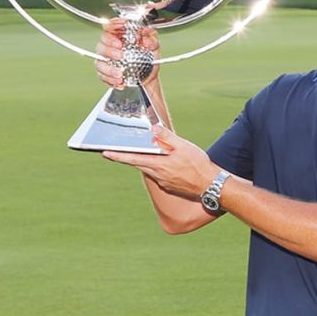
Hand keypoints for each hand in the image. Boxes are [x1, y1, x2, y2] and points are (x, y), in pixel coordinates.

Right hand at [95, 19, 160, 87]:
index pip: (111, 26)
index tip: (121, 26)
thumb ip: (152, 39)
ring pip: (100, 61)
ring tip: (120, 74)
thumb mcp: (154, 47)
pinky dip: (110, 80)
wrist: (148, 77)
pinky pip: (102, 76)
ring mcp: (106, 59)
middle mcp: (110, 45)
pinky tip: (120, 82)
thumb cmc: (148, 58)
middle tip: (121, 55)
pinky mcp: (105, 73)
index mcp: (120, 35)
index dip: (114, 24)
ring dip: (109, 68)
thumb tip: (146, 36)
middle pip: (102, 42)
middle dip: (110, 48)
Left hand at [102, 124, 217, 199]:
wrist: (211, 186)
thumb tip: (153, 129)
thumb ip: (167, 137)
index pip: (133, 158)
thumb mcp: (184, 146)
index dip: (118, 156)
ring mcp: (163, 182)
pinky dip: (156, 167)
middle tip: (117, 151)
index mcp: (159, 164)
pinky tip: (164, 163)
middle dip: (128, 157)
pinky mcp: (169, 186)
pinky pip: (158, 175)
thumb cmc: (199, 165)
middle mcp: (158, 175)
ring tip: (144, 153)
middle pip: (138, 164)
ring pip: (148, 169)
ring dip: (144, 162)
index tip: (105, 153)